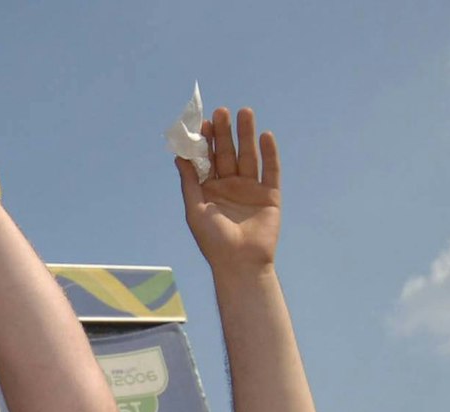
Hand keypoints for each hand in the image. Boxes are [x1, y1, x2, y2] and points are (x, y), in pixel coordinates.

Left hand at [176, 106, 280, 271]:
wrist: (240, 263)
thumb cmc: (213, 241)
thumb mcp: (195, 210)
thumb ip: (190, 182)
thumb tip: (179, 156)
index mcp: (209, 190)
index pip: (207, 159)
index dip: (206, 141)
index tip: (203, 122)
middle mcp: (229, 186)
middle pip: (227, 153)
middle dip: (225, 133)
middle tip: (222, 111)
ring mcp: (250, 189)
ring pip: (249, 156)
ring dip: (247, 135)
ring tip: (245, 113)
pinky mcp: (270, 195)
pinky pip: (271, 170)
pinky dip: (269, 153)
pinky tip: (266, 136)